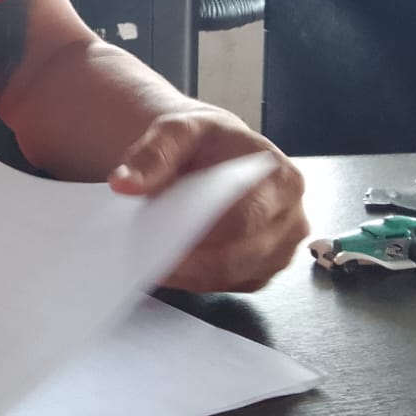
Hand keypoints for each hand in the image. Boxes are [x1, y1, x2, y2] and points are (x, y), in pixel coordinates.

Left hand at [109, 109, 308, 292]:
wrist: (217, 152)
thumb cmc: (203, 141)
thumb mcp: (177, 130)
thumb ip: (153, 154)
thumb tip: (125, 184)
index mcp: (280, 180)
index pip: (244, 218)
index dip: (200, 233)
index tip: (158, 237)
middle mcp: (290, 218)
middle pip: (238, 255)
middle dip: (187, 257)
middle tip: (144, 253)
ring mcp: (279, 249)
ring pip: (229, 276)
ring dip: (186, 272)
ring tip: (148, 256)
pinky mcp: (261, 269)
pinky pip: (226, 285)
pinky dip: (192, 280)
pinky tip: (165, 265)